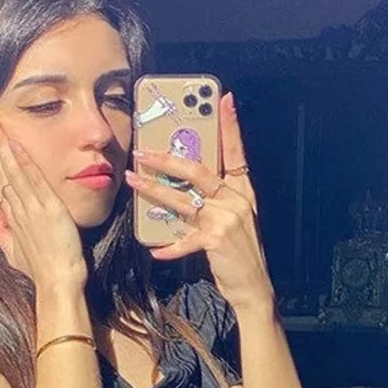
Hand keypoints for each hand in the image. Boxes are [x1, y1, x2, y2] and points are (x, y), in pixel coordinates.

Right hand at [0, 114, 87, 292]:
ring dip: (0, 146)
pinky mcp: (48, 209)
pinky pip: (33, 181)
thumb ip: (1, 228)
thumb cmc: (40, 270)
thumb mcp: (14, 252)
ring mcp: (31, 209)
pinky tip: (14, 144)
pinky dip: (23, 162)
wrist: (56, 282)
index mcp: (11, 217)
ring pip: (10, 172)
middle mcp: (17, 210)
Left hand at [124, 92, 273, 311]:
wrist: (254, 288)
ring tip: (133, 181)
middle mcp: (235, 200)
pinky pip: (184, 240)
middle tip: (143, 151)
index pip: (236, 152)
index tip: (224, 99)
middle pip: (198, 171)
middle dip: (168, 158)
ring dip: (154, 190)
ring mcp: (226, 219)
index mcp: (242, 192)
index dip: (230, 125)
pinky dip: (169, 246)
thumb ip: (214, 203)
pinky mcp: (216, 241)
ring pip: (183, 199)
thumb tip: (182, 191)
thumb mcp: (233, 221)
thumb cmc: (238, 255)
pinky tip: (155, 249)